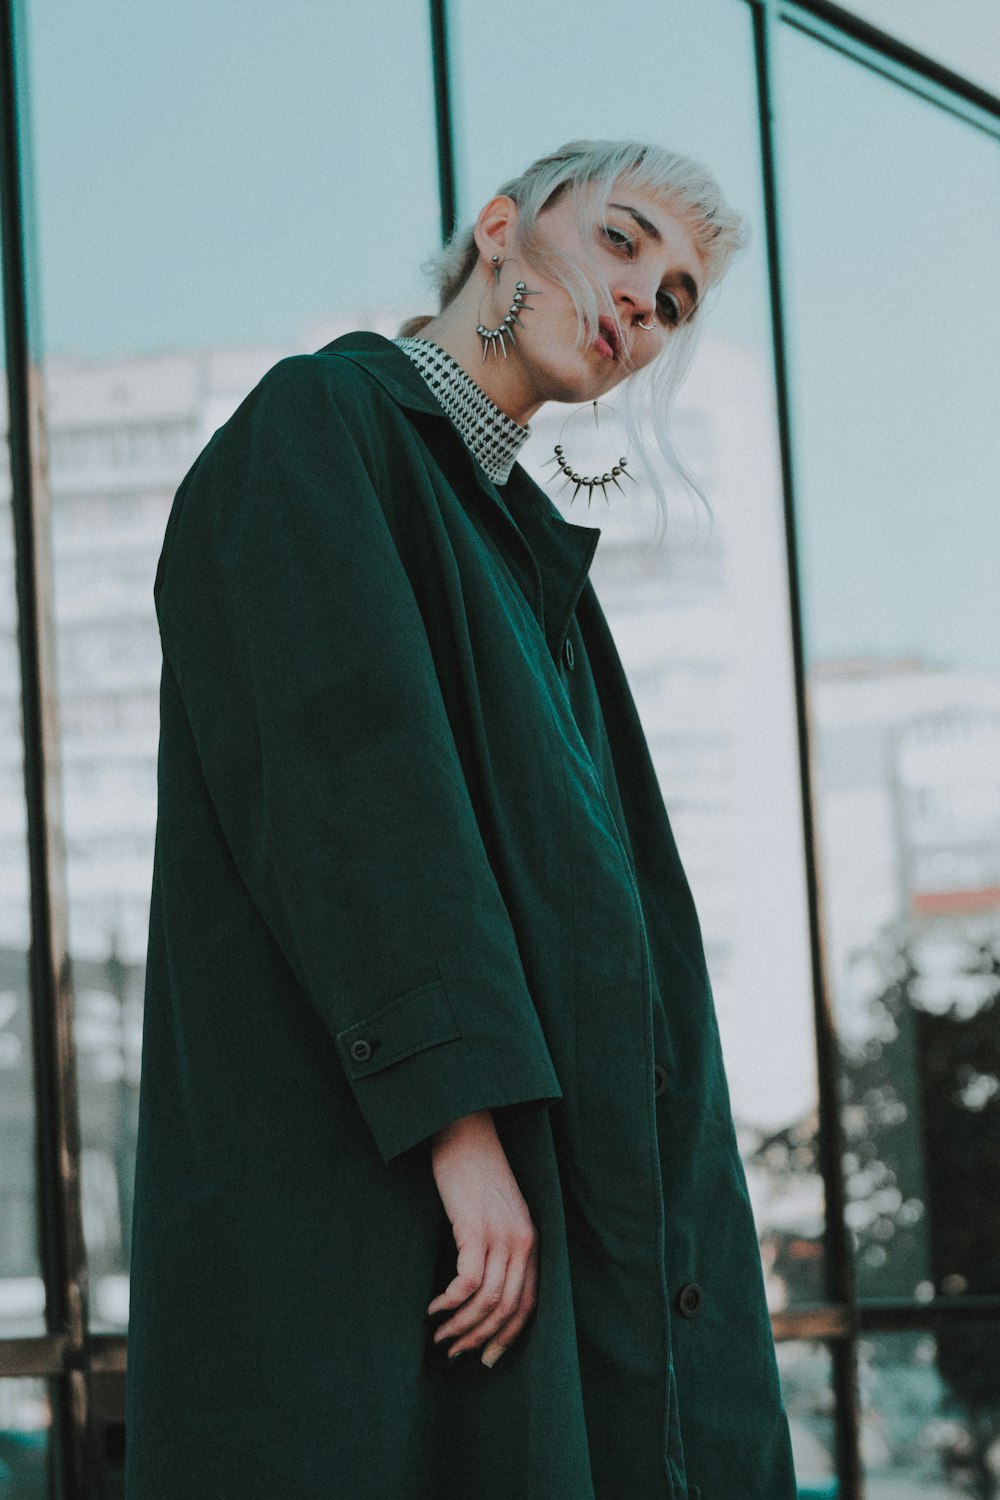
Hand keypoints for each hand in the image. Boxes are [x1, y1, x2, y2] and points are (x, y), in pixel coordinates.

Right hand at [427, 1109, 538, 1366]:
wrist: (466, 1130)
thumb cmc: (475, 1171)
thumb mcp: (496, 1211)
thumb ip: (497, 1245)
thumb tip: (478, 1288)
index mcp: (530, 1242)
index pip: (528, 1304)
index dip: (507, 1336)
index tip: (486, 1357)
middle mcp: (522, 1243)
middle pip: (508, 1309)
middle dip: (479, 1338)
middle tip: (453, 1353)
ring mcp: (501, 1236)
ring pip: (488, 1301)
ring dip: (461, 1326)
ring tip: (438, 1336)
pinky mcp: (475, 1228)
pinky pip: (466, 1282)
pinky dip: (450, 1302)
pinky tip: (433, 1308)